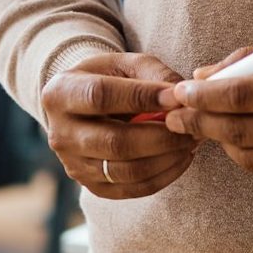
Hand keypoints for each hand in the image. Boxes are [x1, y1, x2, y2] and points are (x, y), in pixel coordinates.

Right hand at [41, 52, 195, 199]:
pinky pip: (129, 189)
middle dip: (161, 136)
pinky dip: (161, 176)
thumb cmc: (110, 77)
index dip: (142, 97)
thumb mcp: (126, 63)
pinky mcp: (90, 186)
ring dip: (165, 158)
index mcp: (61, 93)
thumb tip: (180, 95)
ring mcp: (72, 165)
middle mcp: (60, 134)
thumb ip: (153, 74)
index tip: (177, 96)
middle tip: (192, 125)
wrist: (84, 104)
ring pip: (124, 171)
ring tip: (191, 141)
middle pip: (114, 142)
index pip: (101, 96)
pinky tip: (181, 158)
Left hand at [164, 40, 252, 188]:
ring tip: (209, 124)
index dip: (203, 96)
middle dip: (200, 123)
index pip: (240, 97)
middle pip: (237, 132)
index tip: (180, 91)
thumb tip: (207, 73)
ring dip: (222, 141)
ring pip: (250, 157)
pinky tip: (245, 138)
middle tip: (175, 115)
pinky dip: (251, 154)